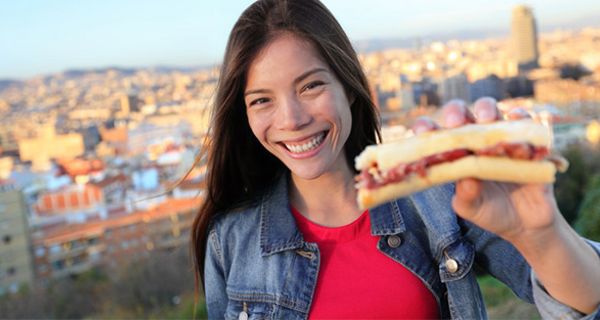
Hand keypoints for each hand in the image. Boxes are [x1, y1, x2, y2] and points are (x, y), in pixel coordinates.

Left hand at [411, 98, 559, 240]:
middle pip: (461, 114)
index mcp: (454, 154)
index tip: (424, 132)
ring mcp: (499, 138)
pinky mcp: (527, 140)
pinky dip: (521, 118)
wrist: (526, 224)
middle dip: (456, 112)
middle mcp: (474, 141)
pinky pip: (525, 122)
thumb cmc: (490, 212)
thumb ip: (466, 196)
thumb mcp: (473, 209)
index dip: (427, 128)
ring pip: (490, 110)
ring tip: (487, 120)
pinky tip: (517, 120)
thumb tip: (467, 179)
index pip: (435, 134)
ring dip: (487, 109)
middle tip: (455, 122)